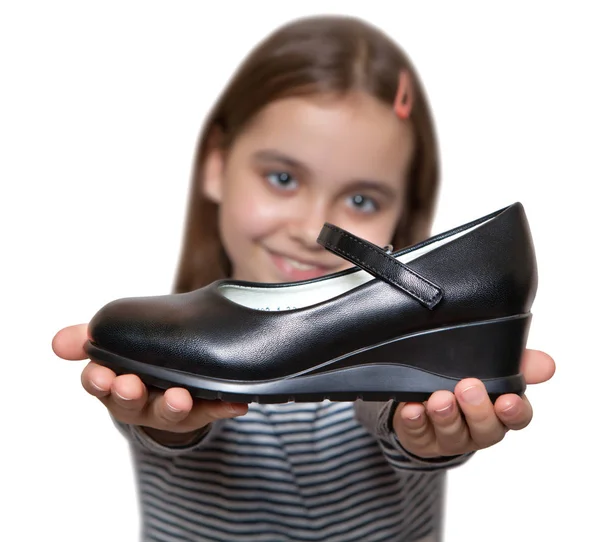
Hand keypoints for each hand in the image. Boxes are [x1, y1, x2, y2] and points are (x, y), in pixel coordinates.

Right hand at [52, 324, 248, 437]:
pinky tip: (238, 402)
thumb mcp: (112, 347)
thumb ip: (88, 338)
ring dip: (173, 405)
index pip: (99, 383)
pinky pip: (214, 409)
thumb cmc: (136, 361)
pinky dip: (224, 406)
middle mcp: (140, 402)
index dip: (98, 380)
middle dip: (129, 394)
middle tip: (131, 385)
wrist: (168, 383)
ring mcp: (171, 408)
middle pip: (130, 404)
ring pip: (169, 411)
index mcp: (114, 383)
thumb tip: (58, 343)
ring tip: (181, 395)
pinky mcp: (201, 410)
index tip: (101, 374)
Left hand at [392, 349, 554, 458]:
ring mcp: (448, 437)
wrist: (426, 399)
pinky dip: (414, 420)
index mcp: (500, 411)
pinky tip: (412, 408)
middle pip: (485, 429)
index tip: (508, 400)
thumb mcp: (492, 368)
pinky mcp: (420, 438)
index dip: (514, 412)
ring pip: (451, 433)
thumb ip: (519, 363)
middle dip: (477, 410)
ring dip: (446, 415)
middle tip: (468, 387)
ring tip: (439, 398)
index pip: (517, 418)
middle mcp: (477, 429)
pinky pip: (417, 433)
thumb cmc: (465, 381)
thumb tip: (546, 364)